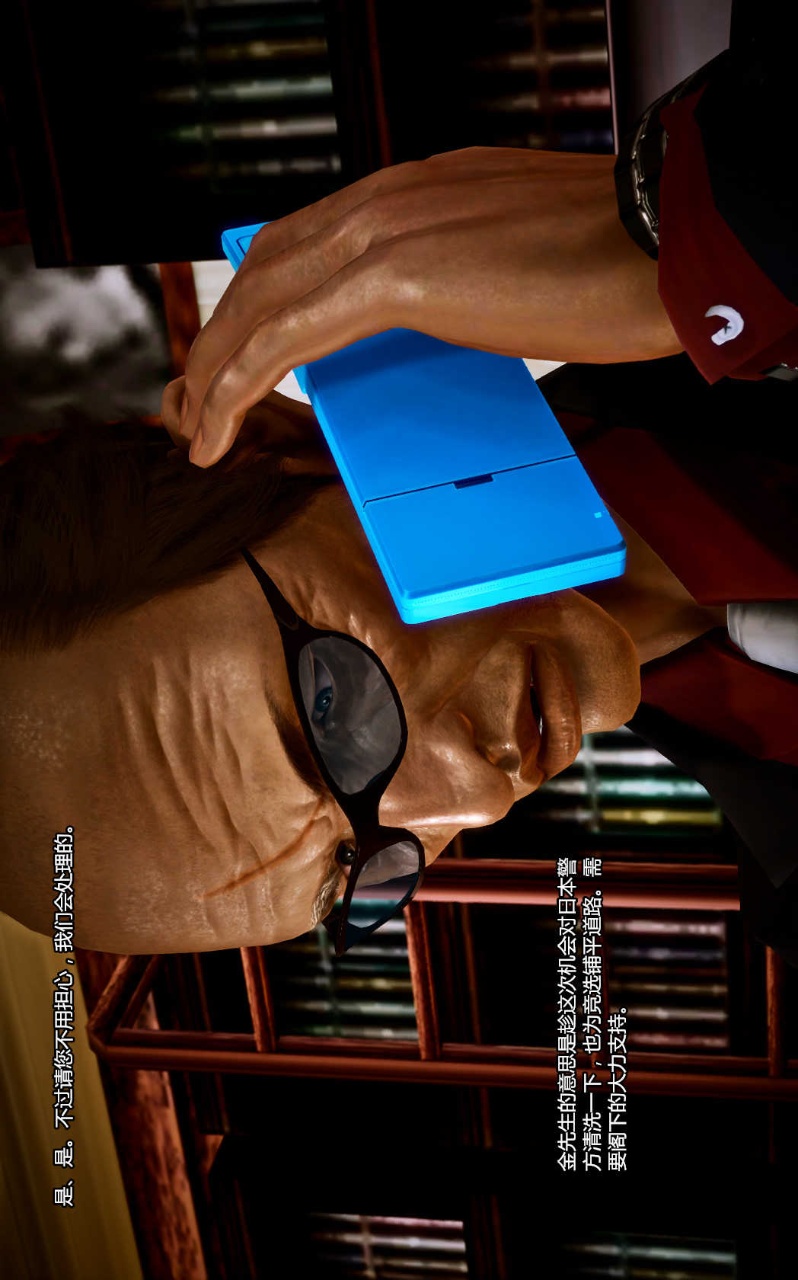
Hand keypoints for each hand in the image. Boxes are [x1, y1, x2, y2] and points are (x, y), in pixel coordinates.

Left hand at [174, 146, 681, 467]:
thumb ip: (466, 275)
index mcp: (415, 193)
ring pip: (261, 301)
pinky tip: (220, 421)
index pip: (304, 242)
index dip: (260, 299)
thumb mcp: (518, 259)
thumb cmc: (620, 259)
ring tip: (196, 427)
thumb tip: (452, 314)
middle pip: (266, 268)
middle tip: (194, 397)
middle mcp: (387, 198)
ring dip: (215, 369)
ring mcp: (386, 230)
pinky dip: (239, 383)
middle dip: (219, 338)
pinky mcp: (394, 276)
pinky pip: (285, 337)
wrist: (668, 240)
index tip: (239, 352)